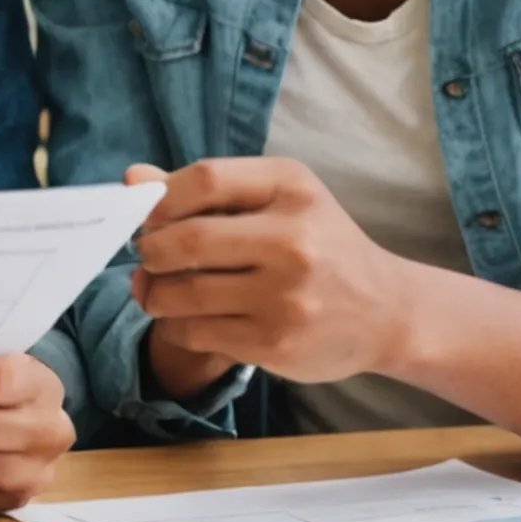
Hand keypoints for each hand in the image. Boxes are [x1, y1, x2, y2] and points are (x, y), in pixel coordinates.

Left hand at [128, 157, 417, 383]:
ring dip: (155, 292)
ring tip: (159, 288)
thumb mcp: (277, 200)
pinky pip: (195, 331)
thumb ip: (205, 190)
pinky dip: (176, 325)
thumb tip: (132, 180)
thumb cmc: (320, 246)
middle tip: (148, 256)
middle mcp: (294, 240)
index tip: (148, 216)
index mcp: (292, 188)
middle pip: (185, 240)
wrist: (387, 312)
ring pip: (182, 293)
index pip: (204, 179)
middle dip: (149, 250)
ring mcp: (286, 296)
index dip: (159, 198)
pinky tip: (186, 317)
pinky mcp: (276, 342)